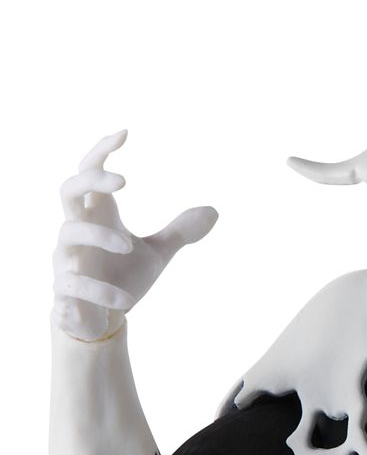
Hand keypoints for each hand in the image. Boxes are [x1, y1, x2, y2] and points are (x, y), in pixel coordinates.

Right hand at [53, 130, 217, 340]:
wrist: (100, 320)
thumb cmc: (122, 278)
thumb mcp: (156, 254)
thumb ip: (179, 231)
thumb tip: (214, 211)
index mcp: (97, 216)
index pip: (89, 173)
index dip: (102, 152)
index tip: (126, 134)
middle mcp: (76, 231)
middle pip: (68, 189)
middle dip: (91, 180)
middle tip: (124, 182)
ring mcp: (66, 259)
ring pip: (69, 234)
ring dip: (100, 236)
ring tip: (130, 246)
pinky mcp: (64, 291)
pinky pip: (71, 286)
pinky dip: (96, 291)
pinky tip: (122, 302)